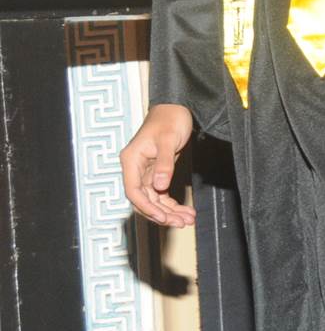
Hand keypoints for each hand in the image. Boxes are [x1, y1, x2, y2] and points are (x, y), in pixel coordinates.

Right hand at [120, 104, 195, 227]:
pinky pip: (161, 194)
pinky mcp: (157, 173)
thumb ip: (164, 163)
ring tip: (187, 220)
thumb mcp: (168, 140)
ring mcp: (145, 172)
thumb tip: (159, 187)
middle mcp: (135, 168)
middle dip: (162, 213)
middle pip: (144, 199)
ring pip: (154, 199)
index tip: (162, 218)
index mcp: (131, 160)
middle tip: (181, 223)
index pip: (133, 191)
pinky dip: (172, 204)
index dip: (146, 207)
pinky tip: (185, 212)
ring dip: (169, 212)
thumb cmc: (170, 119)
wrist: (176, 108)